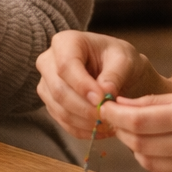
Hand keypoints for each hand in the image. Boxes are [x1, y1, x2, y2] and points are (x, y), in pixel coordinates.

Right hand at [36, 31, 164, 139]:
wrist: (115, 71)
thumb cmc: (118, 59)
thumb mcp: (124, 59)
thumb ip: (115, 74)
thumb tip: (105, 93)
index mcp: (65, 42)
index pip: (66, 66)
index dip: (82, 85)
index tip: (102, 99)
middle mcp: (48, 62)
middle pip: (59, 91)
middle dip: (85, 108)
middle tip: (108, 116)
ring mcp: (47, 84)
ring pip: (59, 109)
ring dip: (85, 121)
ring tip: (108, 123)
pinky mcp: (51, 104)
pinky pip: (62, 121)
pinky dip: (82, 129)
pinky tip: (101, 129)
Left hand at [102, 87, 171, 171]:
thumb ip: (161, 101)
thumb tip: (123, 104)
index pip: (138, 120)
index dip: (114, 115)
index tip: (104, 107)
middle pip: (140, 144)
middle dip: (124, 131)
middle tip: (120, 119)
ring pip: (149, 163)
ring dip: (139, 148)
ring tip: (143, 134)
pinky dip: (156, 164)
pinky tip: (162, 150)